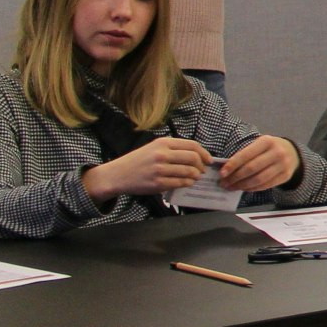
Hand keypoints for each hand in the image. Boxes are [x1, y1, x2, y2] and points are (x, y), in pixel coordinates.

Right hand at [83, 136, 212, 199]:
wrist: (117, 175)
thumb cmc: (138, 161)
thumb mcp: (154, 148)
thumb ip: (174, 149)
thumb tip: (198, 155)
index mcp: (163, 143)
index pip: (192, 145)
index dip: (204, 153)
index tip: (208, 160)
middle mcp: (162, 154)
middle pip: (193, 158)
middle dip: (201, 166)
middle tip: (202, 170)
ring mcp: (160, 169)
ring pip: (189, 172)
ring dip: (196, 176)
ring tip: (195, 177)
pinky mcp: (158, 183)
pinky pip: (180, 183)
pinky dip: (188, 183)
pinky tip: (187, 183)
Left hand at [217, 134, 300, 193]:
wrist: (292, 152)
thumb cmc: (269, 148)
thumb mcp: (259, 144)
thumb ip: (245, 154)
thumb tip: (226, 169)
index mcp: (267, 141)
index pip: (246, 155)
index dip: (232, 165)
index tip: (222, 173)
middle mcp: (277, 152)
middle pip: (251, 169)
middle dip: (235, 178)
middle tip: (223, 183)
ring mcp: (283, 165)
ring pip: (258, 179)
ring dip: (242, 185)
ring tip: (232, 187)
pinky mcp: (285, 176)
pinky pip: (266, 185)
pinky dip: (252, 188)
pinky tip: (244, 188)